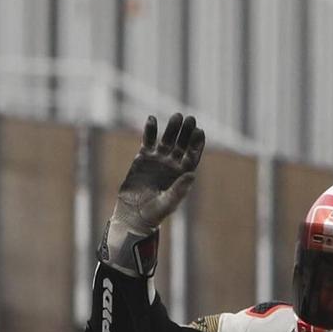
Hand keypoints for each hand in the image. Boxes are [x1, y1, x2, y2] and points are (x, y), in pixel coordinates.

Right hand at [103, 112, 206, 274]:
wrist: (133, 214)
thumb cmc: (154, 213)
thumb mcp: (168, 202)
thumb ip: (179, 189)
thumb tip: (192, 174)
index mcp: (182, 175)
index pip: (192, 156)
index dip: (197, 144)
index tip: (200, 131)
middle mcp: (172, 165)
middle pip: (182, 144)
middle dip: (186, 132)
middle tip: (190, 118)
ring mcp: (158, 160)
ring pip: (167, 140)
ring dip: (171, 129)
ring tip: (176, 116)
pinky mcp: (143, 158)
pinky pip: (148, 141)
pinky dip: (150, 131)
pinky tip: (152, 119)